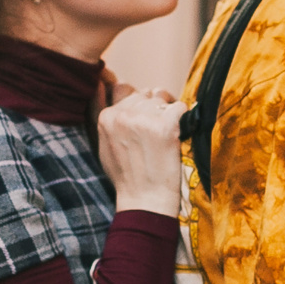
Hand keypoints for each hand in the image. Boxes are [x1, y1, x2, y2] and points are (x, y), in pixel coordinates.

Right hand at [98, 88, 185, 216]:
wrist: (146, 201)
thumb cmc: (127, 176)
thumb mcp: (103, 145)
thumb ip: (101, 115)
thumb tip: (101, 83)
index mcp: (106, 118)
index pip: (124, 89)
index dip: (138, 102)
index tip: (145, 117)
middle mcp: (123, 115)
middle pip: (144, 93)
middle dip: (153, 105)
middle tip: (157, 129)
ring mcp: (144, 119)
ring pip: (161, 98)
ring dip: (167, 111)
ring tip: (166, 134)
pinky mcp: (166, 126)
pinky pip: (180, 106)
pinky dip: (183, 117)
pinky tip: (177, 135)